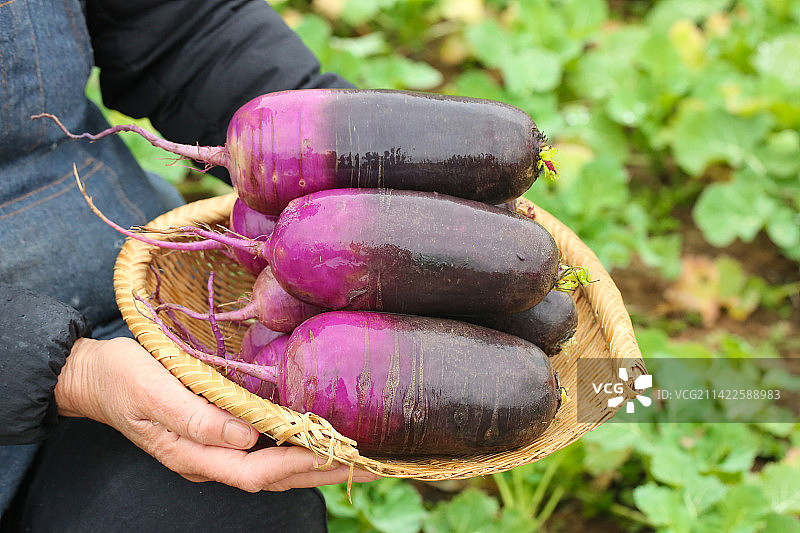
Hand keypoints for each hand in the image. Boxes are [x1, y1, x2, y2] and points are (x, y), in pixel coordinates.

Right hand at [55, 337, 379, 490]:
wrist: (94, 376)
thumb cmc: (122, 378)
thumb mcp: (153, 391)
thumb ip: (196, 417)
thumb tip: (246, 438)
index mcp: (195, 453)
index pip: (257, 470)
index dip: (299, 464)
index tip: (338, 453)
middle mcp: (209, 459)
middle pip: (274, 477)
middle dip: (320, 473)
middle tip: (367, 465)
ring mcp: (212, 450)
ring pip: (271, 468)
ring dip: (311, 465)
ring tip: (353, 457)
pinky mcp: (214, 434)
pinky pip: (261, 451)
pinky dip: (291, 449)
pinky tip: (311, 439)